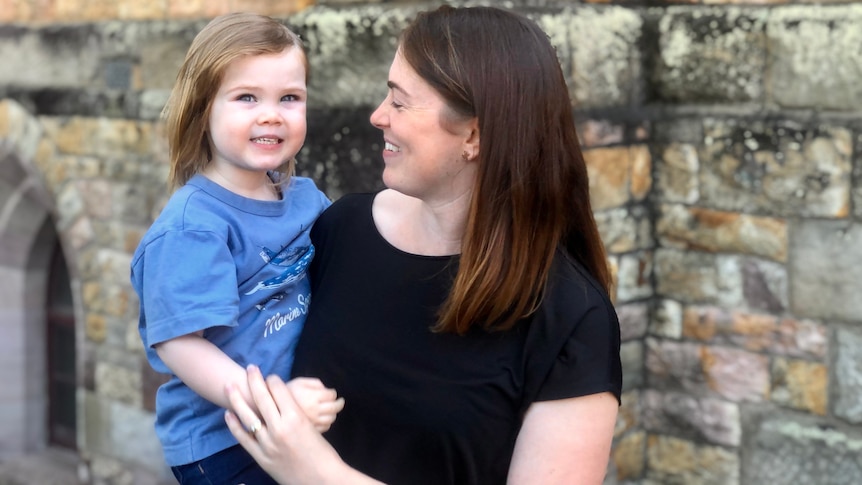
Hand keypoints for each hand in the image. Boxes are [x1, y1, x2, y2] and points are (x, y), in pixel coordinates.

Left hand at [224, 365, 349, 484]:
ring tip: (229, 386)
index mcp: (296, 418)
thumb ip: (296, 415)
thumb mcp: (313, 427)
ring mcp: (268, 443)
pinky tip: (228, 414)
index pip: (279, 391)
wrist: (321, 479)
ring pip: (248, 416)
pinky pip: (243, 438)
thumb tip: (284, 403)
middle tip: (250, 368)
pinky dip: (234, 425)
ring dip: (237, 399)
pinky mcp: (261, 457)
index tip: (270, 376)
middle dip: (254, 380)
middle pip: (262, 398)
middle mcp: (279, 428)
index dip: (274, 380)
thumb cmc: (323, 454)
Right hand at [285, 377, 344, 432]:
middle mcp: (314, 410)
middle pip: (334, 408)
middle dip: (339, 403)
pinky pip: (324, 428)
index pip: (331, 395)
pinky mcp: (309, 431)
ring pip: (331, 419)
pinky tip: (323, 419)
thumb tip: (327, 390)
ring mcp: (313, 422)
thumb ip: (315, 383)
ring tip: (331, 410)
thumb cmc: (286, 393)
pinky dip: (327, 423)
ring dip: (333, 413)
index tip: (331, 393)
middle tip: (339, 401)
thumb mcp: (299, 381)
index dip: (332, 393)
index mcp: (312, 397)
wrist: (270, 410)